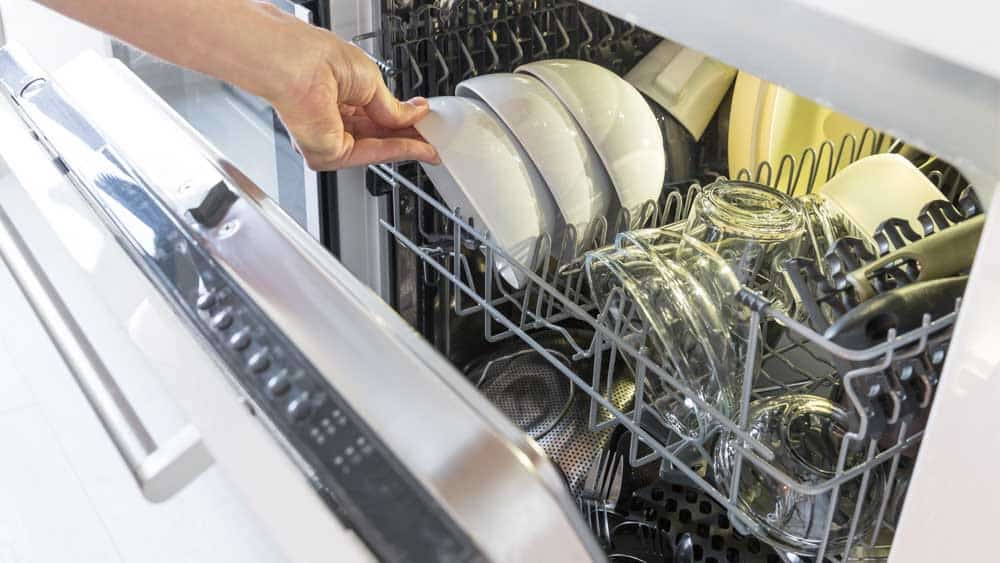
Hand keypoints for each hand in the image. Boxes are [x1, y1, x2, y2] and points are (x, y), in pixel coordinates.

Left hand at [270, 32, 438, 169]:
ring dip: (407, 145)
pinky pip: (372, 154)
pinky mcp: (327, 154)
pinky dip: (397, 150)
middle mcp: (329, 122)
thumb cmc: (315, 57)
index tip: (424, 125)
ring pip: (377, 149)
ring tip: (429, 140)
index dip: (401, 123)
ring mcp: (327, 140)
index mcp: (336, 98)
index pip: (374, 118)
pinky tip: (416, 145)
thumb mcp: (370, 81)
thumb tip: (415, 114)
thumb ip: (392, 108)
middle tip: (432, 136)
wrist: (294, 62)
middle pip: (377, 137)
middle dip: (407, 137)